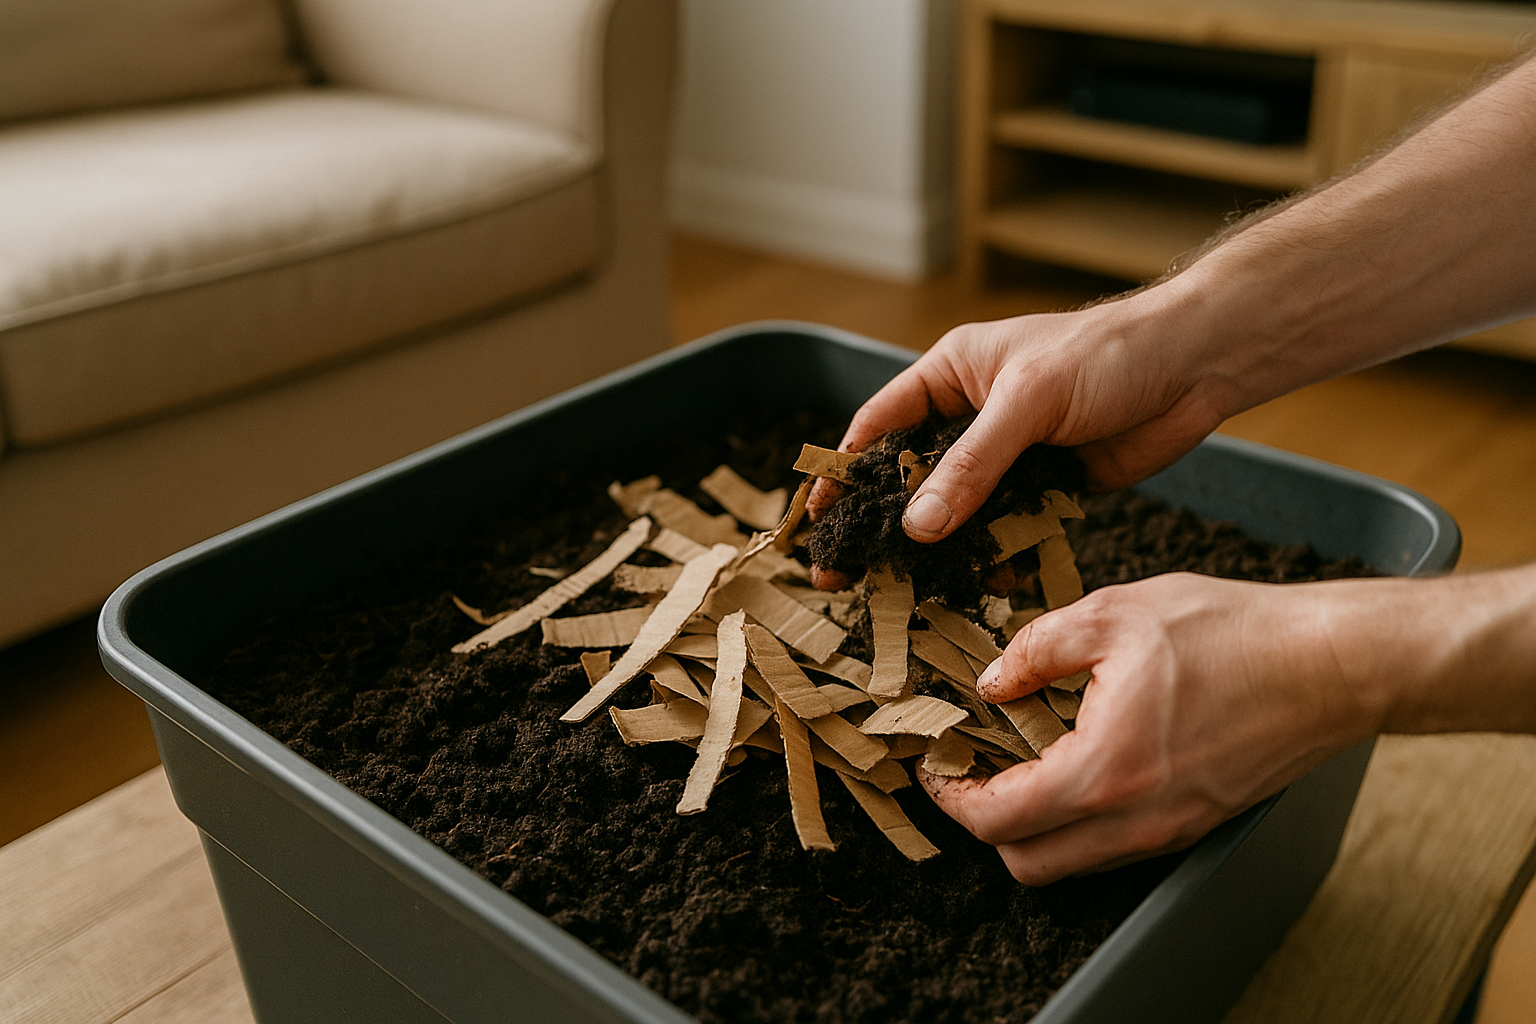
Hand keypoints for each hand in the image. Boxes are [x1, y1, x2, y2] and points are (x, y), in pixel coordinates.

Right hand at [807, 292, 1243, 551]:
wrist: (1197, 363)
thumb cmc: (1109, 354)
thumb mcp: (1029, 400)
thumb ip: (973, 464)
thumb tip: (916, 526)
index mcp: (952, 374)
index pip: (879, 427)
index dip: (843, 474)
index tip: (815, 521)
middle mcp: (973, 417)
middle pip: (911, 479)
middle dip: (881, 527)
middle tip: (843, 577)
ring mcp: (1011, 455)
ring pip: (958, 512)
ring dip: (939, 550)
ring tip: (906, 594)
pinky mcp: (1049, 486)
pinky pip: (1008, 530)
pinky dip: (997, 557)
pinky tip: (985, 585)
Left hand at [921, 572, 1393, 883]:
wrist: (1332, 665)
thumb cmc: (1232, 633)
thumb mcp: (1115, 614)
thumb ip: (1037, 648)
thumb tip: (992, 680)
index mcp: (1105, 773)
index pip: (999, 821)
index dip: (952, 795)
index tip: (936, 763)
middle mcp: (1136, 821)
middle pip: (1028, 863)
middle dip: (985, 823)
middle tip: (970, 768)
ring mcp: (1169, 830)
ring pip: (1072, 861)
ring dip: (1032, 825)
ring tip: (1019, 760)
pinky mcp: (1194, 822)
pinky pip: (1115, 844)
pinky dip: (1079, 819)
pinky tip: (1076, 759)